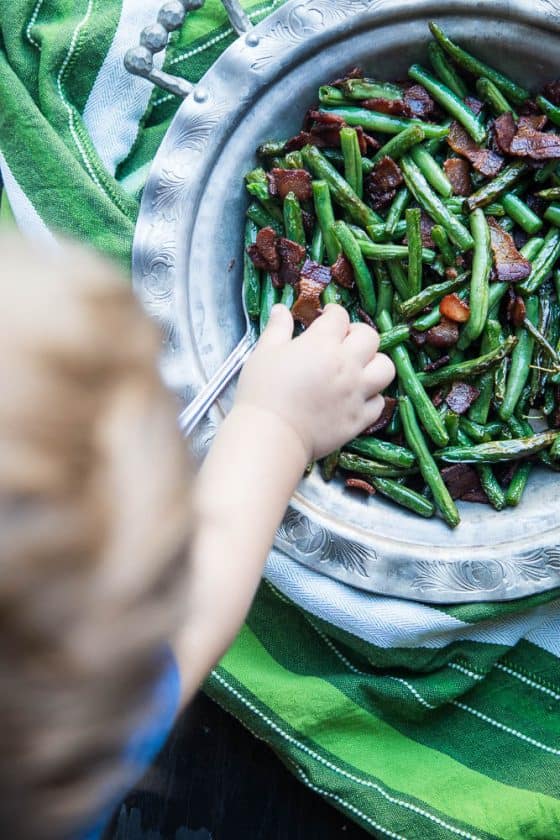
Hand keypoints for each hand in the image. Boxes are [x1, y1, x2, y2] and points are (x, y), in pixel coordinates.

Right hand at [235, 304, 394, 460]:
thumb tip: (282, 309)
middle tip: (345, 340)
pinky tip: (357, 397)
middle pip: (370, 337)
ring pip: (386, 368)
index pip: (339, 317)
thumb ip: (278, 328)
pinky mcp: (359, 418)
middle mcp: (347, 365)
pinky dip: (371, 397)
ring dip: (375, 363)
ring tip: (360, 368)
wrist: (271, 434)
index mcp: (323, 344)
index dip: (334, 313)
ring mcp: (357, 392)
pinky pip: (379, 402)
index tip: (327, 316)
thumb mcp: (264, 353)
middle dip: (358, 333)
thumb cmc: (263, 391)